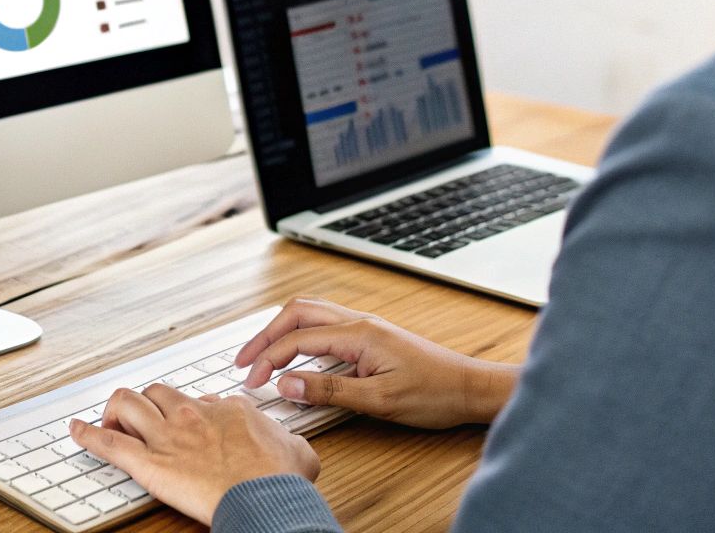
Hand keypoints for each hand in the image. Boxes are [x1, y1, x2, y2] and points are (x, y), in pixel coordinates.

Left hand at [69, 383, 318, 525]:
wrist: (264, 496)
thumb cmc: (280, 478)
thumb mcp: (298, 450)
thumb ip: (289, 442)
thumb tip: (293, 446)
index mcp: (227, 409)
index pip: (199, 400)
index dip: (192, 412)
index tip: (191, 425)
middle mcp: (192, 414)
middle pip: (157, 392)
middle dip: (147, 403)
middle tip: (144, 420)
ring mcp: (168, 436)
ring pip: (127, 403)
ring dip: (115, 411)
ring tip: (110, 422)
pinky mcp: (148, 462)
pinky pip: (108, 444)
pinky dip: (87, 436)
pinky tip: (75, 431)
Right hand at [235, 296, 517, 428]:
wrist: (470, 388)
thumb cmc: (434, 394)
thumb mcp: (379, 400)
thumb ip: (329, 390)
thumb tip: (286, 384)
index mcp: (358, 334)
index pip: (297, 340)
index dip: (268, 359)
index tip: (252, 382)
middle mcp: (359, 322)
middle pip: (297, 313)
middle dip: (265, 336)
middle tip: (244, 362)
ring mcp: (366, 327)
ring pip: (310, 315)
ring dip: (281, 332)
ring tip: (262, 356)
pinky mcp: (371, 337)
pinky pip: (325, 325)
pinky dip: (300, 335)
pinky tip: (296, 354)